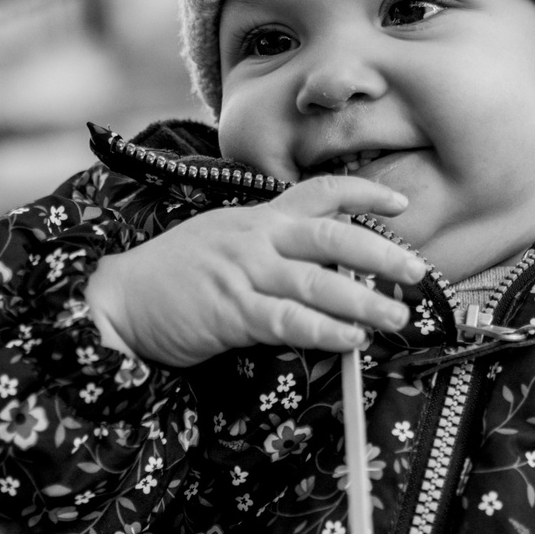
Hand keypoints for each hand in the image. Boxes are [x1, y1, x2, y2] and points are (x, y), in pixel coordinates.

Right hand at [83, 177, 426, 366]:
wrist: (117, 297)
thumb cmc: (174, 275)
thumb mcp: (224, 239)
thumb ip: (270, 243)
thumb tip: (324, 263)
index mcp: (258, 218)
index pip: (320, 193)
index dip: (364, 194)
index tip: (401, 203)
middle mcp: (256, 239)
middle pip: (331, 237)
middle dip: (381, 253)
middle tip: (417, 271)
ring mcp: (243, 273)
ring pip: (317, 282)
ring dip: (364, 301)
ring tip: (396, 316)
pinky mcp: (231, 312)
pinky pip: (287, 320)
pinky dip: (324, 330)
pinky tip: (351, 340)